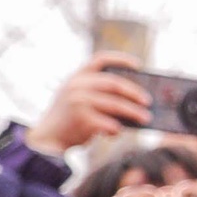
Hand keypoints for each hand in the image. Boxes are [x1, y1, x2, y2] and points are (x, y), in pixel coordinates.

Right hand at [30, 55, 149, 154]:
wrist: (47, 138)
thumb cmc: (70, 119)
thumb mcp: (78, 98)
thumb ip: (98, 93)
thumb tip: (136, 99)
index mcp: (76, 76)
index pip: (100, 58)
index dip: (121, 59)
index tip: (139, 65)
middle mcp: (76, 85)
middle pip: (114, 83)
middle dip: (135, 92)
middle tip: (148, 101)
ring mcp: (78, 101)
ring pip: (115, 104)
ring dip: (134, 112)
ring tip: (146, 118)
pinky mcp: (81, 118)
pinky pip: (108, 122)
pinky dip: (116, 128)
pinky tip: (117, 132)